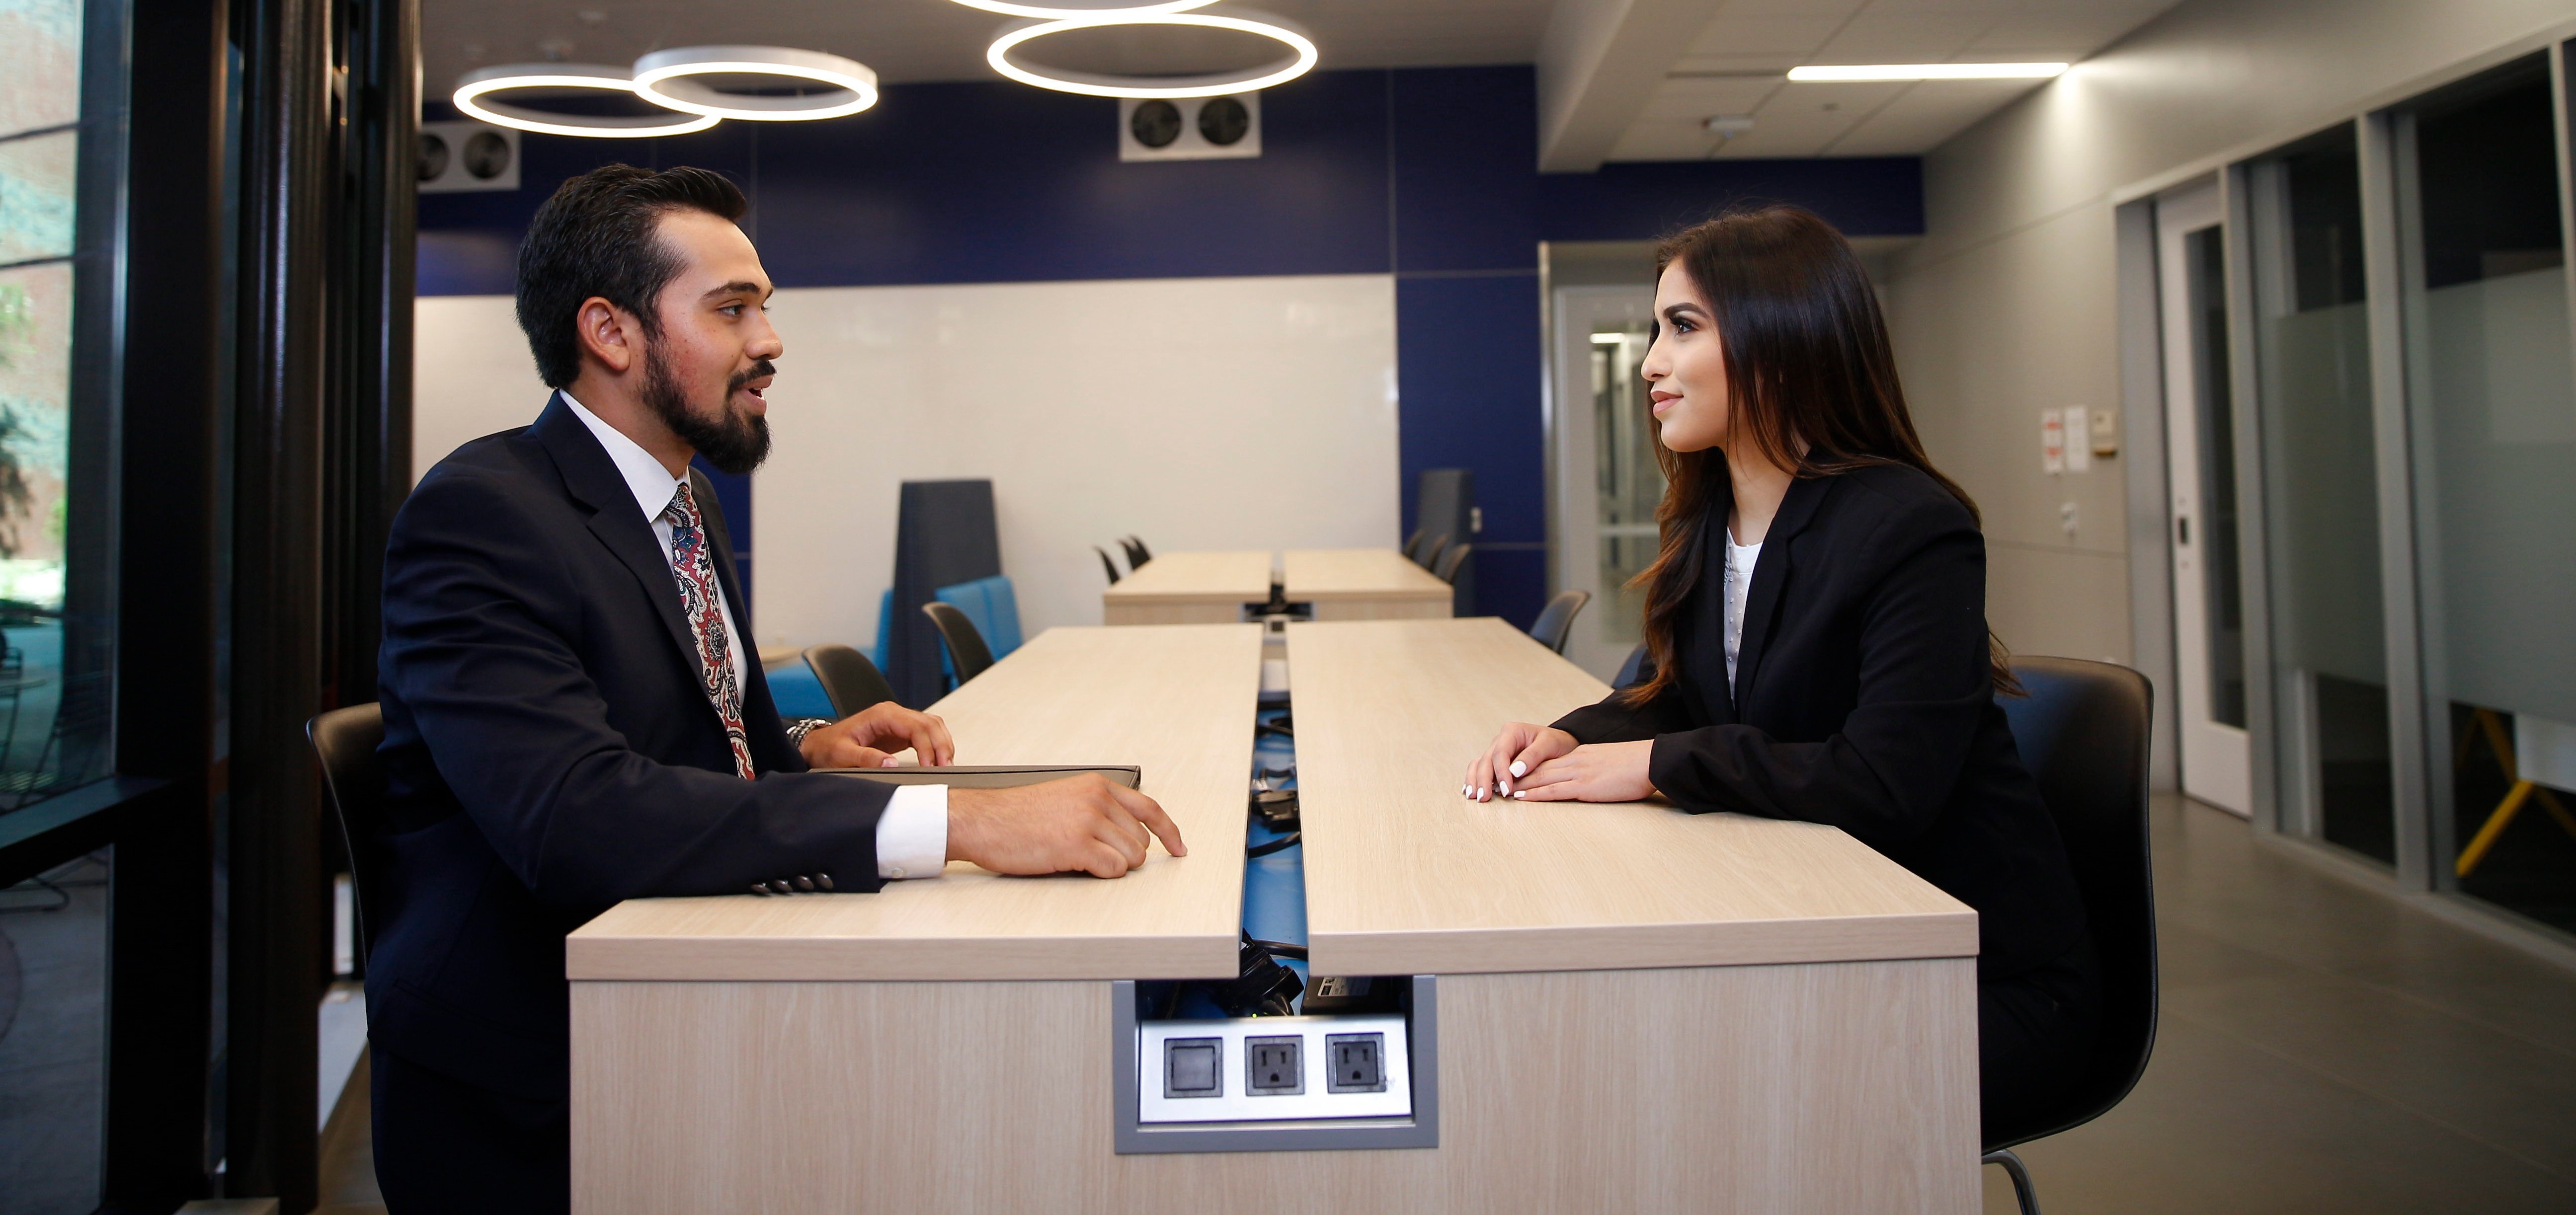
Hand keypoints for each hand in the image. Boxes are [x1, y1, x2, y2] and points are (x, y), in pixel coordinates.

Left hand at [798, 702, 955, 769]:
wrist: (819, 745)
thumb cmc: (828, 747)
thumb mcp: (843, 754)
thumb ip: (867, 758)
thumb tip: (892, 763)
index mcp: (882, 715)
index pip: (916, 726)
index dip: (928, 746)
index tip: (930, 766)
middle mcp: (893, 714)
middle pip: (930, 723)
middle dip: (941, 746)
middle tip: (946, 767)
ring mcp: (898, 721)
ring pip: (932, 726)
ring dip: (943, 744)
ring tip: (946, 765)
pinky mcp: (900, 731)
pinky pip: (926, 733)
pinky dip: (936, 745)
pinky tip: (938, 760)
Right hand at [946, 774, 1187, 877]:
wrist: (982, 821)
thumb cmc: (1017, 816)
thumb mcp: (1065, 798)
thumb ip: (1098, 808)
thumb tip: (1128, 835)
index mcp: (1097, 786)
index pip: (1150, 808)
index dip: (1170, 832)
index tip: (1179, 849)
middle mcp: (1098, 799)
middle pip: (1142, 841)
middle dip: (1125, 856)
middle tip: (1093, 857)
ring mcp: (1089, 820)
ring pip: (1131, 858)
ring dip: (1111, 867)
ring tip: (1079, 859)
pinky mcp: (1077, 844)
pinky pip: (1113, 869)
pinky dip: (1101, 874)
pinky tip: (1077, 866)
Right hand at [1463, 723, 1577, 801]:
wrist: (1560, 743)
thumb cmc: (1555, 742)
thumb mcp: (1549, 745)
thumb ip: (1532, 756)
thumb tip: (1514, 771)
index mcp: (1512, 731)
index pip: (1500, 753)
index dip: (1501, 772)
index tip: (1506, 789)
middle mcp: (1501, 740)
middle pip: (1486, 759)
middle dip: (1483, 779)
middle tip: (1484, 797)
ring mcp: (1496, 751)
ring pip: (1479, 764)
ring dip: (1475, 780)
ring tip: (1473, 796)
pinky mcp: (1496, 762)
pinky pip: (1481, 769)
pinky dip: (1475, 779)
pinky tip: (1472, 791)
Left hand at [1510, 739, 1657, 802]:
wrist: (1649, 761)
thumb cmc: (1635, 767)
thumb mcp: (1609, 764)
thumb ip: (1594, 770)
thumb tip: (1588, 779)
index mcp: (1580, 756)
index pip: (1547, 762)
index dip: (1526, 769)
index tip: (1509, 774)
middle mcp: (1574, 761)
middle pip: (1537, 768)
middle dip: (1514, 776)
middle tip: (1494, 782)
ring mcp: (1578, 773)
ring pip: (1540, 778)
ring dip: (1518, 785)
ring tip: (1500, 791)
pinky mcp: (1584, 786)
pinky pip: (1554, 790)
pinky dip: (1535, 794)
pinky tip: (1521, 797)